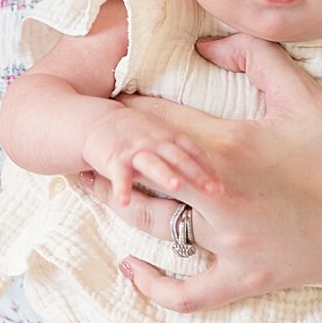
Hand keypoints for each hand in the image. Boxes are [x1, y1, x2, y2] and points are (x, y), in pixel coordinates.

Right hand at [79, 98, 218, 212]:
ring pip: (153, 163)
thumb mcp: (164, 137)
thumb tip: (212, 175)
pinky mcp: (114, 159)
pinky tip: (125, 202)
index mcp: (170, 138)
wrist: (98, 120)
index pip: (195, 153)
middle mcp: (156, 142)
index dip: (210, 169)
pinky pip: (119, 175)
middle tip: (214, 192)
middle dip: (197, 174)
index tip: (223, 188)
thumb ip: (184, 153)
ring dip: (164, 174)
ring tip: (177, 187)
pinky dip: (121, 188)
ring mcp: (136, 150)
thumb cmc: (136, 134)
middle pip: (180, 158)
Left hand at [94, 42, 321, 313]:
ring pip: (150, 225)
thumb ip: (250, 57)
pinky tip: (130, 266)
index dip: (123, 110)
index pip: (155, 123)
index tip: (104, 98)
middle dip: (103, 157)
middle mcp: (222, 197)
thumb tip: (202, 44)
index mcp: (232, 145)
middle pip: (137, 174)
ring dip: (112, 205)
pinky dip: (153, 286)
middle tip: (79, 143)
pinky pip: (187, 294)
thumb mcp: (301, 91)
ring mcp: (233, 244)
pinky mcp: (247, 280)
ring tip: (84, 186)